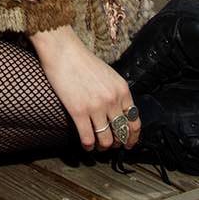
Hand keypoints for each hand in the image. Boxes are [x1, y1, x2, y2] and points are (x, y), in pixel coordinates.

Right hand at [31, 26, 138, 151]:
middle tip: (112, 146)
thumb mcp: (109, 75)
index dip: (133, 136)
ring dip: (103, 147)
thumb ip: (116, 93)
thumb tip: (119, 113)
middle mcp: (112, 100)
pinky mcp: (79, 112)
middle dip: (118, 144)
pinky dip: (89, 146)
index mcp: (122, 90)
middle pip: (121, 133)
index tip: (129, 143)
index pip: (134, 121)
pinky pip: (88, 138)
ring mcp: (96, 107)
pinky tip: (86, 146)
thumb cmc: (84, 61)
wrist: (64, 51)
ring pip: (106, 140)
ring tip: (98, 147)